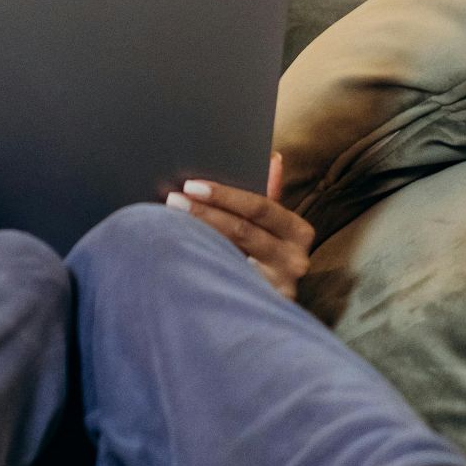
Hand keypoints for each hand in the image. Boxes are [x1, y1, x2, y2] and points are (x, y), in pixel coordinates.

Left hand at [169, 153, 314, 299]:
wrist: (266, 307)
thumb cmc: (263, 254)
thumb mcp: (268, 225)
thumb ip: (267, 194)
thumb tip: (273, 157)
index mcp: (298, 232)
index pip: (260, 207)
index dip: (225, 195)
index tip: (191, 185)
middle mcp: (295, 260)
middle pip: (243, 231)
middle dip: (204, 213)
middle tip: (173, 200)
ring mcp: (278, 287)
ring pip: (230, 256)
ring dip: (196, 237)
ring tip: (167, 223)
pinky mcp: (259, 305)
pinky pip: (224, 282)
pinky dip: (200, 266)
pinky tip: (177, 256)